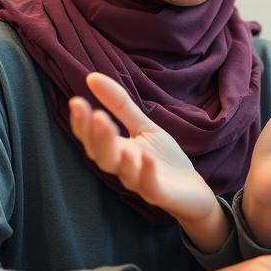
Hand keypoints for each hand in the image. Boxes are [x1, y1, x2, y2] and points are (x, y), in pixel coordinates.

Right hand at [69, 73, 227, 252]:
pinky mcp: (161, 194)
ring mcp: (141, 183)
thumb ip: (120, 105)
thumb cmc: (164, 158)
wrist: (194, 190)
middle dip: (97, 137)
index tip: (76, 102)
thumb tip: (91, 76)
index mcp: (116, 151)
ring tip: (116, 136)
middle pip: (102, 157)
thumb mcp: (143, 126)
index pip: (91, 139)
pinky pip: (150, 186)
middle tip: (96, 115)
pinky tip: (145, 156)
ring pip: (123, 173)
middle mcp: (124, 169)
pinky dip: (146, 172)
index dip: (82, 124)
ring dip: (118, 156)